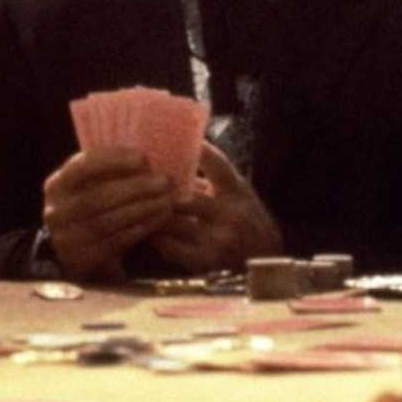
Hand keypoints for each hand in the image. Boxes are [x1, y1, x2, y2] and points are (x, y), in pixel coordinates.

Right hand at [42, 147, 174, 281]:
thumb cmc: (93, 209)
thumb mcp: (90, 187)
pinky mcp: (83, 259)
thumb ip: (108, 173)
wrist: (76, 253)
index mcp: (56, 186)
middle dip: (135, 187)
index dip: (113, 160)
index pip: (82, 167)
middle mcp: (56, 212)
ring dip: (142, 208)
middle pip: (97, 196)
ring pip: (108, 221)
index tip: (143, 158)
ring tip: (167, 200)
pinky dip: (141, 227)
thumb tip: (146, 160)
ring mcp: (67, 238)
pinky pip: (116, 241)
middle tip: (164, 181)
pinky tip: (159, 218)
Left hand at [148, 144, 282, 273]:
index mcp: (236, 192)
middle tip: (136, 183)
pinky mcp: (207, 261)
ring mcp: (218, 239)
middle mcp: (229, 213)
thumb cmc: (247, 221)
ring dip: (154, 214)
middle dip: (160, 191)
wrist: (266, 262)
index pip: (217, 164)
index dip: (196, 151)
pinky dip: (158, 240)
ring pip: (174, 222)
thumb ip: (212, 177)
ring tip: (135, 207)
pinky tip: (150, 234)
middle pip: (186, 197)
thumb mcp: (238, 193)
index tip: (172, 140)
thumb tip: (177, 157)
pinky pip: (172, 248)